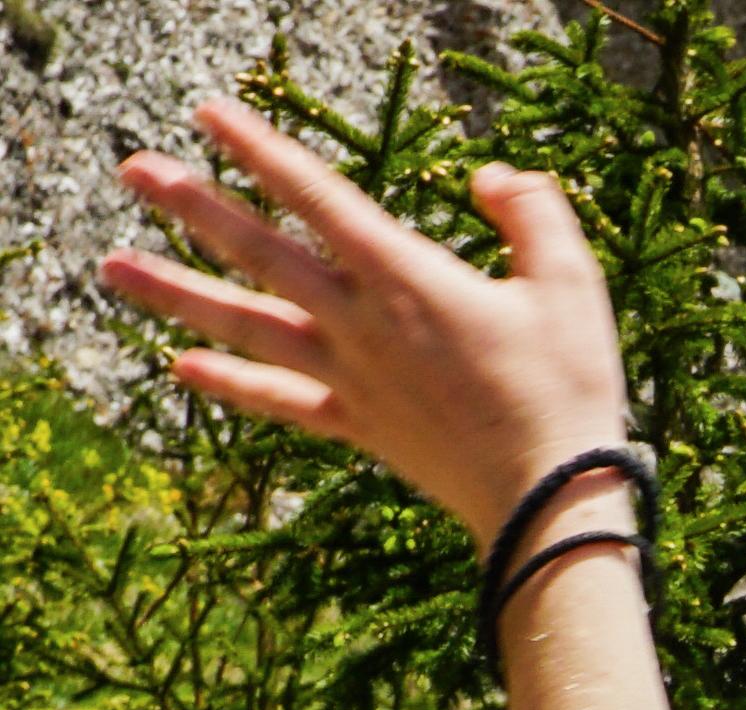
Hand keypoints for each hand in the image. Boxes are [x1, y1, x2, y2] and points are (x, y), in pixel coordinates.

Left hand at [99, 97, 628, 545]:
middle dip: (193, 206)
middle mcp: (360, 323)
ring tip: (112, 268)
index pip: (318, 197)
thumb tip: (489, 177)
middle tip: (134, 171)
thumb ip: (532, 214)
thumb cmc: (570, 389)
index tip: (209, 114)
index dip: (261, 150)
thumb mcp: (573, 286)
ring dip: (175, 293)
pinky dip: (232, 385)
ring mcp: (352, 377)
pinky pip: (282, 402)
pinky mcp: (360, 426)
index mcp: (407, 278)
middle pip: (260, 253)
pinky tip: (181, 366)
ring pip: (248, 324)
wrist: (552, 500)